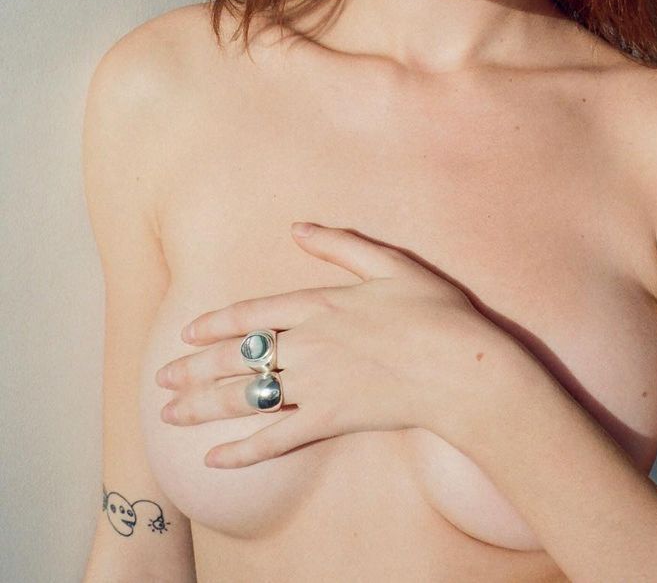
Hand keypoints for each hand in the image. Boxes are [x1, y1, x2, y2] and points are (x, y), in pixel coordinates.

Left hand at [154, 222, 495, 467]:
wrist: (462, 367)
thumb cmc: (436, 311)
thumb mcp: (392, 263)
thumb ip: (342, 245)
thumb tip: (298, 227)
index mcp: (323, 302)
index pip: (254, 312)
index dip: (217, 324)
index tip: (188, 333)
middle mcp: (311, 343)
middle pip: (240, 356)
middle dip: (195, 369)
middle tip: (162, 381)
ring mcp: (319, 384)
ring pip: (247, 397)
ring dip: (204, 407)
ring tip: (171, 416)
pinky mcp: (331, 420)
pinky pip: (276, 439)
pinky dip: (242, 452)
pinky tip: (215, 460)